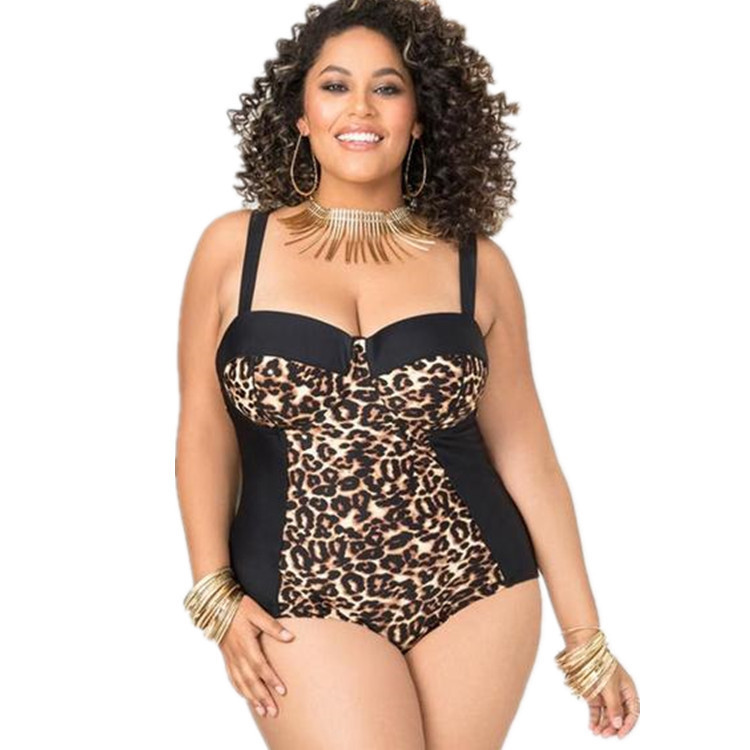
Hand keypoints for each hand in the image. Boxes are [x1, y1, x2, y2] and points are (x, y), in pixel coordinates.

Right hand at [218, 594, 295, 718]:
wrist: (218, 606)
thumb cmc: (240, 607)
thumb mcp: (258, 613)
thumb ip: (273, 626)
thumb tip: (290, 637)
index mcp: (246, 644)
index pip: (261, 667)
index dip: (271, 680)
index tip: (282, 691)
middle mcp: (237, 655)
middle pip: (251, 681)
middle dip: (263, 697)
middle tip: (274, 711)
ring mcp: (231, 658)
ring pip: (241, 683)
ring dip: (252, 699)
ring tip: (263, 712)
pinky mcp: (227, 658)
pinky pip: (232, 678)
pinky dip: (240, 690)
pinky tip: (246, 698)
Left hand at [586, 661, 638, 738]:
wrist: (583, 654)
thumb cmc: (601, 665)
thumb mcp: (611, 687)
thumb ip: (614, 707)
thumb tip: (618, 724)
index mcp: (628, 690)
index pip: (633, 712)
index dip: (628, 724)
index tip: (620, 734)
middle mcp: (618, 694)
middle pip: (620, 716)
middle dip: (613, 727)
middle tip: (606, 734)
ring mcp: (606, 696)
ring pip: (607, 716)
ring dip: (603, 725)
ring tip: (598, 732)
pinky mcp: (594, 696)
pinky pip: (596, 712)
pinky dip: (594, 720)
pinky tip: (592, 727)